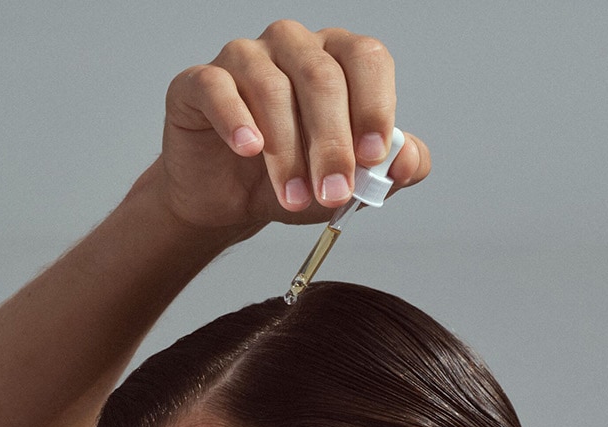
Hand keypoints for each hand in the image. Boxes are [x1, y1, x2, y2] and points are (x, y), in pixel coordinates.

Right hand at [152, 21, 430, 230]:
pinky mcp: (199, 81)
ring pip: (273, 89)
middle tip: (334, 192)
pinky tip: (248, 148)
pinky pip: (218, 89)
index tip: (374, 157)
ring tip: (293, 197)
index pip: (367, 60)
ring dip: (288, 153)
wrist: (229, 199)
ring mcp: (245, 57)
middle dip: (332, 145)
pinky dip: (236, 120)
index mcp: (338, 59)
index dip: (375, 107)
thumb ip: (389, 171)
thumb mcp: (352, 181)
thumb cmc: (295, 176)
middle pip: (322, 78)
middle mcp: (294, 46)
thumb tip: (408, 162)